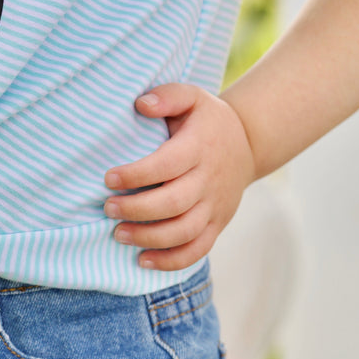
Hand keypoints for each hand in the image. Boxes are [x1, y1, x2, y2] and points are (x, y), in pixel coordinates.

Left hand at [104, 83, 254, 270]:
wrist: (250, 144)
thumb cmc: (207, 121)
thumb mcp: (192, 97)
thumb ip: (167, 96)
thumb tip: (141, 105)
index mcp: (200, 147)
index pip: (167, 165)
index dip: (136, 174)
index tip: (108, 178)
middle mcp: (209, 179)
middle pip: (173, 203)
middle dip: (136, 210)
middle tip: (108, 208)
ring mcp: (216, 206)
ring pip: (183, 231)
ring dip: (148, 237)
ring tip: (118, 234)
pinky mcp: (218, 224)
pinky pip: (197, 250)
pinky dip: (171, 261)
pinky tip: (143, 260)